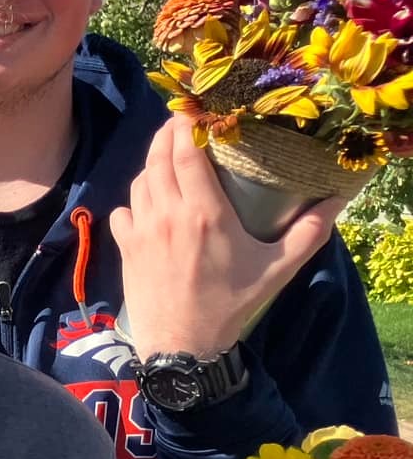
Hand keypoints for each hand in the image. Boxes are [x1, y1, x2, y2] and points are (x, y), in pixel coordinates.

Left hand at [112, 115, 350, 358]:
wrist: (181, 346)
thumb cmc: (230, 307)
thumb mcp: (276, 270)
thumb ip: (308, 232)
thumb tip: (337, 200)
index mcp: (204, 214)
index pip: (186, 155)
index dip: (186, 127)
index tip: (194, 112)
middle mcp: (167, 216)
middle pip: (158, 160)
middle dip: (167, 135)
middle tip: (181, 123)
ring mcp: (141, 232)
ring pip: (139, 182)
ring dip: (152, 165)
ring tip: (169, 159)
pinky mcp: (125, 248)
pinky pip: (122, 211)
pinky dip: (134, 200)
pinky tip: (148, 203)